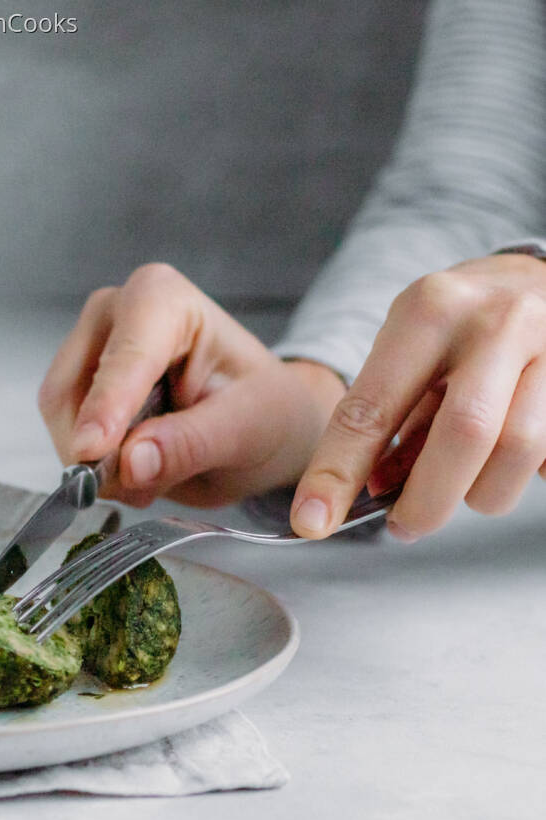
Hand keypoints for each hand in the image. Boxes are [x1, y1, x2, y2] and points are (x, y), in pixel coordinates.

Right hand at [39, 263, 345, 507]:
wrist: (260, 422)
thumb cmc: (264, 410)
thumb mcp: (247, 430)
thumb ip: (190, 444)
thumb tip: (131, 463)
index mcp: (163, 298)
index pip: (124, 357)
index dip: (105, 407)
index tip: (91, 451)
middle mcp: (114, 312)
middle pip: (75, 388)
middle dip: (99, 448)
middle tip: (143, 490)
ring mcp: (89, 348)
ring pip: (61, 417)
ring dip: (96, 463)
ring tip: (151, 481)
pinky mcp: (77, 386)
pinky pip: (63, 435)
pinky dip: (94, 465)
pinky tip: (135, 470)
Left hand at [291, 253, 545, 540]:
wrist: (541, 277)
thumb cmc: (460, 325)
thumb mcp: (412, 349)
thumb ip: (393, 416)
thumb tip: (374, 490)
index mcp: (428, 310)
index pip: (373, 407)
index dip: (337, 472)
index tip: (311, 521)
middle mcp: (494, 321)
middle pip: (464, 434)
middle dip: (428, 501)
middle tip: (404, 527)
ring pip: (519, 451)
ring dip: (482, 493)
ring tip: (464, 489)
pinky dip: (522, 474)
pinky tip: (505, 459)